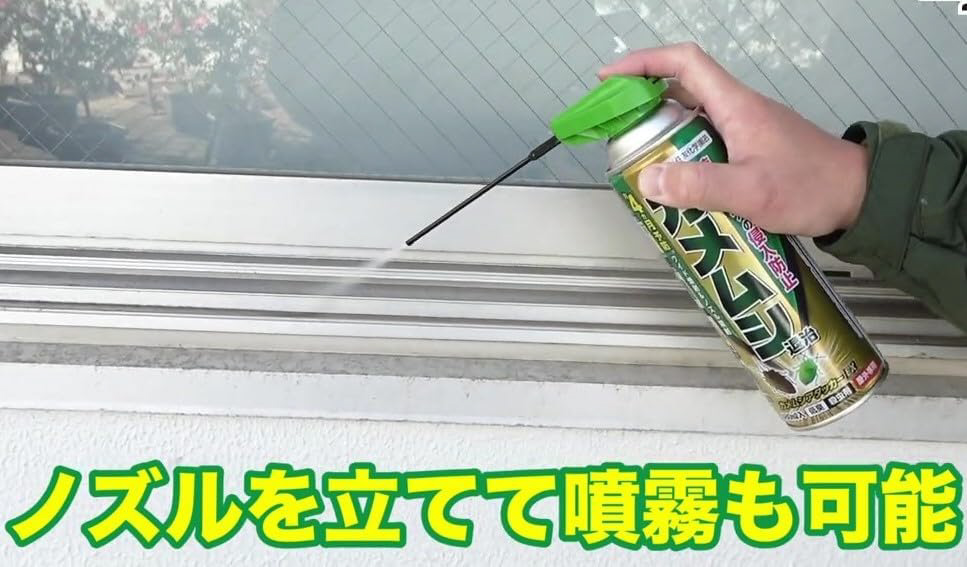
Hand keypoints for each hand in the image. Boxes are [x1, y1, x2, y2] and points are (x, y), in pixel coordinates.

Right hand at [599, 43, 868, 236]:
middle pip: (680, 89)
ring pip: (692, 117)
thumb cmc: (811, 187)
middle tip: (617, 129)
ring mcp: (744, 129)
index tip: (610, 80)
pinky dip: (683, 152)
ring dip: (662, 131)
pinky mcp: (750, 149)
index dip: (643, 64)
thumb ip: (699, 185)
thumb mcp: (751, 190)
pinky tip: (675, 181)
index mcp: (735, 106)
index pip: (685, 63)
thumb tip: (648, 181)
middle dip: (643, 103)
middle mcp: (737, 110)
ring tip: (637, 159)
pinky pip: (706, 140)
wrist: (860, 197)